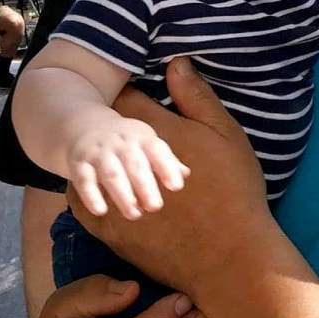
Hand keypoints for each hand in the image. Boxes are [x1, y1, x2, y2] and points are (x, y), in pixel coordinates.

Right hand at [67, 114, 190, 219]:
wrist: (83, 124)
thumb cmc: (125, 141)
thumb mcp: (146, 143)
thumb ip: (165, 160)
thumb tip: (185, 174)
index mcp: (141, 137)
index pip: (157, 150)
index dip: (167, 167)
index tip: (176, 186)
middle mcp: (120, 143)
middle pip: (134, 164)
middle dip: (145, 185)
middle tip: (155, 206)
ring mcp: (99, 153)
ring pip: (111, 173)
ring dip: (122, 194)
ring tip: (134, 214)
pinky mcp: (79, 164)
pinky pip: (84, 180)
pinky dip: (91, 195)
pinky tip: (100, 210)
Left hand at [69, 57, 269, 297]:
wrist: (228, 255)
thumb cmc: (234, 190)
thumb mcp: (225, 135)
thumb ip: (196, 97)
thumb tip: (176, 62)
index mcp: (156, 133)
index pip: (126, 100)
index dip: (129, 94)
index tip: (135, 95)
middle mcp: (126, 162)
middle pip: (104, 135)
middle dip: (110, 129)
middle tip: (122, 130)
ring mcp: (114, 198)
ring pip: (90, 170)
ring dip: (98, 163)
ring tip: (109, 162)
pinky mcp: (110, 231)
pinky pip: (84, 205)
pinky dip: (91, 194)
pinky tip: (103, 194)